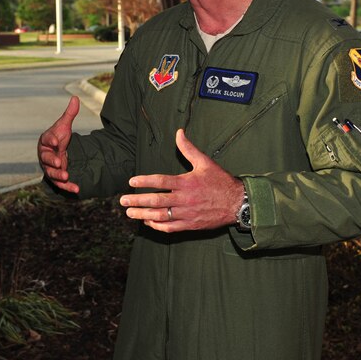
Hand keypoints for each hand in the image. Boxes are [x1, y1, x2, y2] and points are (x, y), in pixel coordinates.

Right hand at [38, 96, 80, 193]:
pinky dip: (68, 187)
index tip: (57, 141)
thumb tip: (75, 97)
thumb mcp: (65, 126)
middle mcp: (45, 156)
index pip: (46, 140)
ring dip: (58, 176)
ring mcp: (50, 168)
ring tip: (67, 176)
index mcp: (45, 142)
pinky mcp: (57, 178)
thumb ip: (69, 114)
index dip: (51, 140)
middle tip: (59, 162)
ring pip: (51, 173)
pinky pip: (60, 184)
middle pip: (46, 159)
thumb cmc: (59, 137)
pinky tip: (77, 189)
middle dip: (52, 161)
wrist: (59, 151)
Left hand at [119, 129, 243, 232]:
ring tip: (130, 213)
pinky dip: (158, 226)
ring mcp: (187, 213)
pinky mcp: (190, 224)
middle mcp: (184, 199)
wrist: (238, 203)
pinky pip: (170, 227)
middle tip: (123, 201)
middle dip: (137, 201)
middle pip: (156, 201)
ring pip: (160, 216)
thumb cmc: (220, 181)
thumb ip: (188, 149)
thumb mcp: (205, 162)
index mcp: (186, 183)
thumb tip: (179, 132)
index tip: (131, 182)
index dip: (144, 182)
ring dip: (143, 215)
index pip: (161, 182)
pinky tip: (148, 222)